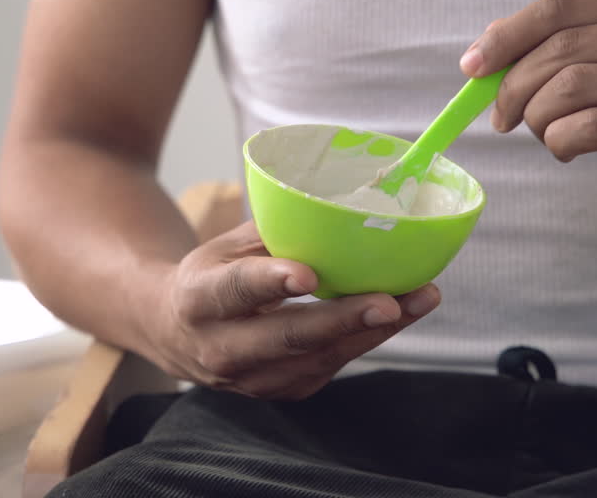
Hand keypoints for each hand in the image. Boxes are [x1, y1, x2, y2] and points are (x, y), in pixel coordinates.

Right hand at [142, 222, 439, 399]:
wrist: (176, 335)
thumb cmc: (210, 277)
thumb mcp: (225, 248)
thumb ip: (273, 234)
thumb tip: (340, 205)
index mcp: (199, 300)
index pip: (235, 291)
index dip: (271, 283)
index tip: (308, 275)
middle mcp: (222, 348)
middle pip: (289, 337)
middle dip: (343, 320)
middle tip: (388, 302)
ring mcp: (253, 379)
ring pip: (320, 357)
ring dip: (374, 330)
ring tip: (419, 299)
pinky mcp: (283, 391)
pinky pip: (332, 365)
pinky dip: (368, 339)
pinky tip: (401, 313)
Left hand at [460, 0, 596, 221]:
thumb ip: (576, 49)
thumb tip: (493, 48)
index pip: (559, 8)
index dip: (506, 35)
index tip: (473, 67)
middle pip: (557, 49)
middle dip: (512, 87)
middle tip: (503, 119)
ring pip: (568, 87)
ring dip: (538, 118)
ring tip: (546, 135)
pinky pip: (589, 128)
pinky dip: (561, 142)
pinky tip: (569, 151)